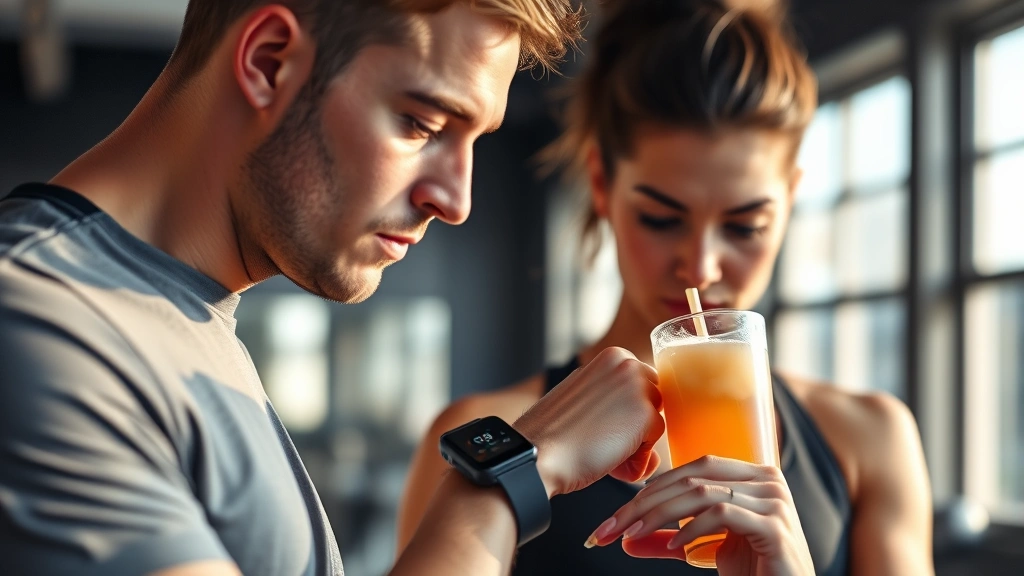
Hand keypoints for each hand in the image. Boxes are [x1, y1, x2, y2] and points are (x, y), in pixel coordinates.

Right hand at [513, 347, 664, 497]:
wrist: (539, 453)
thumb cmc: (554, 433)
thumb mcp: (583, 397)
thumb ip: (614, 398)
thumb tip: (642, 422)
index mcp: (612, 357)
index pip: (642, 385)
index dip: (627, 412)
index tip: (603, 426)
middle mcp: (627, 365)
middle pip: (653, 402)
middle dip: (635, 427)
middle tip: (603, 442)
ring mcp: (638, 388)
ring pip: (655, 422)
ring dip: (636, 446)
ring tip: (605, 455)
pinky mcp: (646, 415)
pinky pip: (655, 444)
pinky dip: (636, 462)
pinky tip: (611, 464)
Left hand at [585, 456, 814, 575]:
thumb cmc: (753, 571)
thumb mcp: (704, 548)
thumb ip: (669, 537)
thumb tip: (626, 539)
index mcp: (752, 476)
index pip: (694, 468)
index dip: (653, 487)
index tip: (618, 515)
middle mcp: (767, 479)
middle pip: (694, 477)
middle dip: (646, 502)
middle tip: (614, 525)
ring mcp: (774, 500)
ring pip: (702, 493)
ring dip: (660, 514)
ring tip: (635, 534)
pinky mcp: (775, 526)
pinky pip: (722, 515)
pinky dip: (691, 529)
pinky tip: (675, 546)